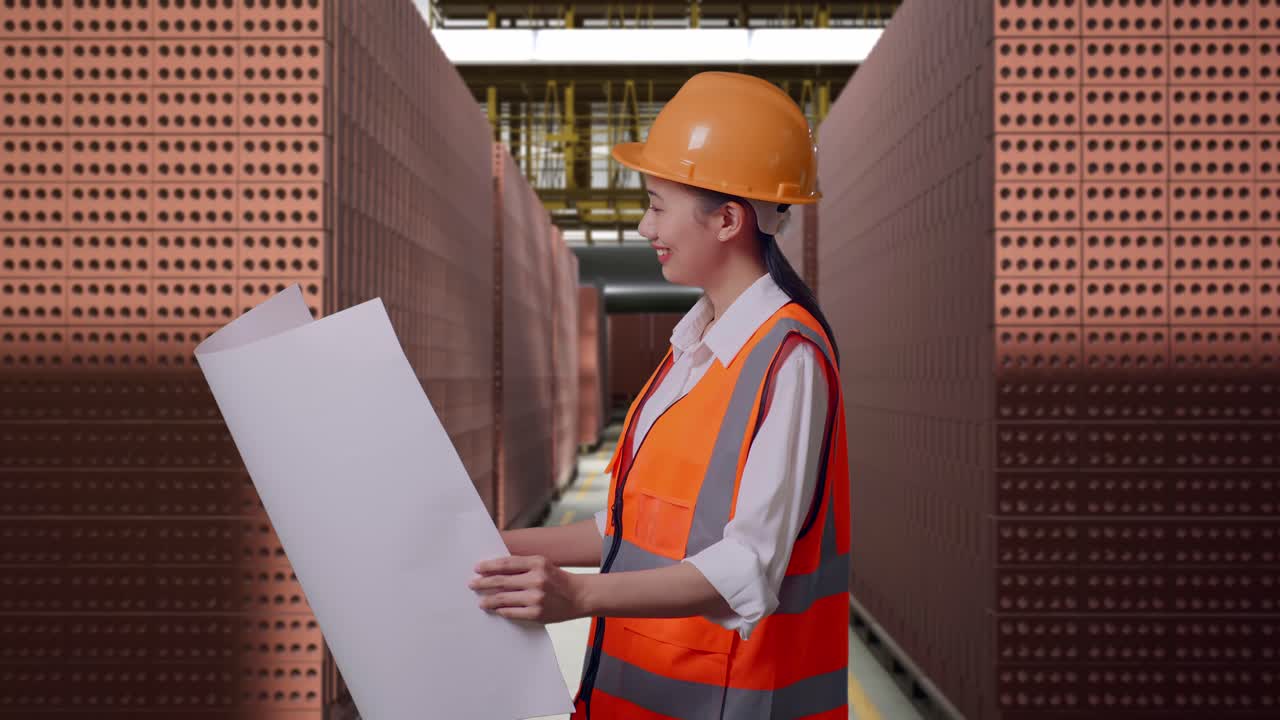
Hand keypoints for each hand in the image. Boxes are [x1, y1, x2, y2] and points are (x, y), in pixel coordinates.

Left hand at [468, 555, 586, 622]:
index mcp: (538, 563)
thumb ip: (523, 566)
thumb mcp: (543, 565)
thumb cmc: (558, 579)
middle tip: (472, 584)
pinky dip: (501, 610)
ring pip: (503, 598)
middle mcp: (536, 579)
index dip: (489, 566)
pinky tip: (496, 609)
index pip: (506, 563)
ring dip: (488, 600)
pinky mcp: (536, 614)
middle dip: (483, 583)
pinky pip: (512, 612)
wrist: (579, 596)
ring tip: (481, 601)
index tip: (477, 568)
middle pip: (501, 581)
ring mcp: (536, 598)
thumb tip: (495, 570)